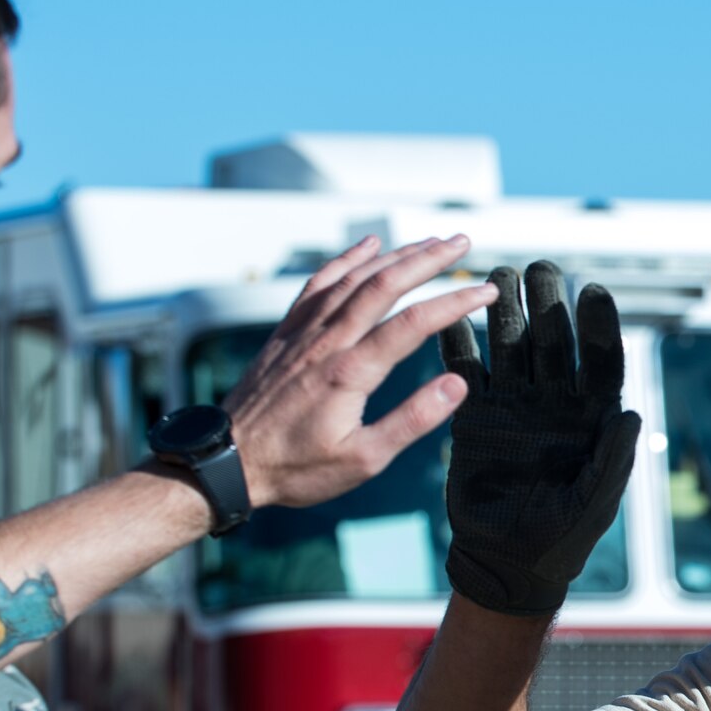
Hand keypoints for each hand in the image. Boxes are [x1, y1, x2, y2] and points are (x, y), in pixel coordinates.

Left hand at [225, 235, 496, 507]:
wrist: (226, 461)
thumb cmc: (295, 468)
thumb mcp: (362, 460)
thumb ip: (411, 420)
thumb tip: (456, 386)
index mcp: (350, 372)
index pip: (414, 323)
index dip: (455, 302)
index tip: (485, 291)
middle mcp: (326, 341)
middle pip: (385, 284)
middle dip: (429, 259)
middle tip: (463, 243)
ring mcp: (303, 331)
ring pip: (355, 277)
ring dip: (396, 255)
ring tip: (430, 242)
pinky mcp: (287, 332)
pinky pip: (320, 283)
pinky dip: (347, 259)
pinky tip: (367, 247)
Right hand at [440, 261, 640, 614]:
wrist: (508, 561)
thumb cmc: (563, 539)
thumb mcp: (594, 505)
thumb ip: (613, 461)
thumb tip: (631, 415)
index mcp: (592, 416)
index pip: (601, 361)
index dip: (599, 327)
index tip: (592, 291)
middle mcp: (555, 401)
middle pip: (554, 341)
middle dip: (547, 303)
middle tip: (539, 270)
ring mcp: (514, 404)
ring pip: (510, 345)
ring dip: (504, 310)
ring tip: (499, 275)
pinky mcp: (475, 415)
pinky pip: (466, 372)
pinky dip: (457, 345)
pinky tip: (448, 316)